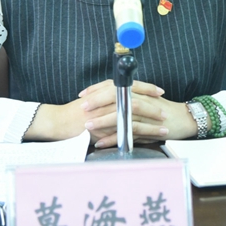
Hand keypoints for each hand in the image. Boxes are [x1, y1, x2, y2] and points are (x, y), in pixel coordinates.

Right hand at [21, 79, 152, 141]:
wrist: (59, 122)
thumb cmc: (75, 112)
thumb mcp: (94, 100)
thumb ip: (108, 99)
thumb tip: (124, 100)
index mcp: (107, 90)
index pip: (131, 85)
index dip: (147, 87)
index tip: (160, 91)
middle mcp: (108, 99)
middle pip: (136, 99)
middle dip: (153, 106)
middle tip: (165, 112)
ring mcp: (107, 113)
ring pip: (134, 115)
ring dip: (151, 123)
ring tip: (164, 128)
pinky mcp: (105, 128)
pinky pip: (126, 131)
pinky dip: (140, 135)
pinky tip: (149, 140)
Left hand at [82, 80, 199, 147]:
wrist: (183, 119)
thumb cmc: (162, 109)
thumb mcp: (144, 100)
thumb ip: (127, 100)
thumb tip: (107, 103)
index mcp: (137, 91)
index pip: (114, 85)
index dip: (97, 89)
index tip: (83, 94)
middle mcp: (140, 99)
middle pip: (116, 96)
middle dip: (97, 101)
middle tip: (83, 107)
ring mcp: (145, 113)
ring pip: (122, 114)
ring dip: (103, 120)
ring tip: (88, 126)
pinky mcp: (149, 128)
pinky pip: (129, 132)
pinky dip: (114, 138)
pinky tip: (102, 143)